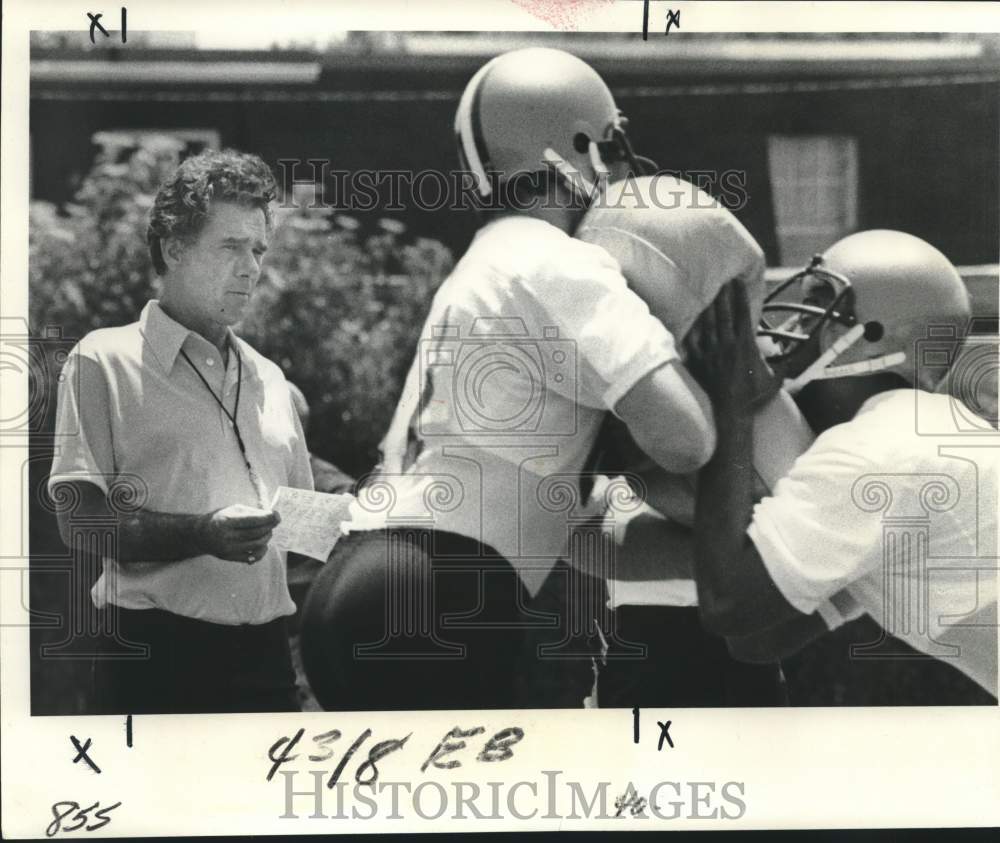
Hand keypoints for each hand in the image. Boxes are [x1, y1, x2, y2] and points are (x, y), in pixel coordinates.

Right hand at [197, 504, 280, 563]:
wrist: (201, 534)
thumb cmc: (220, 518)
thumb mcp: (232, 509)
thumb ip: (251, 512)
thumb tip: (272, 516)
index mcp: (226, 521)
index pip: (253, 520)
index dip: (268, 518)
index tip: (277, 515)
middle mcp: (226, 536)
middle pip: (257, 533)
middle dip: (269, 527)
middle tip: (273, 522)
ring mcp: (228, 549)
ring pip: (257, 545)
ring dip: (267, 537)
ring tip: (267, 532)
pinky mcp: (230, 558)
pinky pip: (252, 557)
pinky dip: (262, 551)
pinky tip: (262, 544)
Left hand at [684, 279, 778, 410]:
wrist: (732, 414)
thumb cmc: (754, 399)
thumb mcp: (775, 381)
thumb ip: (784, 366)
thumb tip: (792, 356)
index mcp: (746, 346)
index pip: (744, 315)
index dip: (741, 296)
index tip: (738, 281)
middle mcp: (727, 346)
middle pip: (724, 314)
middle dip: (722, 294)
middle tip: (720, 278)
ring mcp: (711, 354)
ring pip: (707, 324)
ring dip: (707, 306)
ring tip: (704, 291)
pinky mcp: (698, 363)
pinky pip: (691, 342)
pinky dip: (690, 328)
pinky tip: (688, 317)